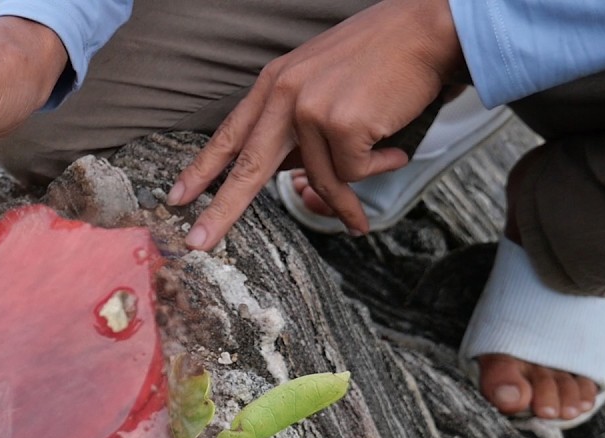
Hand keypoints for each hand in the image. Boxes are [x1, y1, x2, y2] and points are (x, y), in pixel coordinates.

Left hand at [167, 0, 464, 247]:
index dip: (202, 169)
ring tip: (372, 192)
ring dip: (347, 198)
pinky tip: (393, 147)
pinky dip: (378, 167)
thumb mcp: (322, 81)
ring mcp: (311, 109)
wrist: (427, 28)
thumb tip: (288, 174)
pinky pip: (353, 174)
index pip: (230, 133)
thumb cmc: (381, 57)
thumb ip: (297, 124)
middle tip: (197, 242)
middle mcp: (285, 95)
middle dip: (221, 210)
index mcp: (274, 83)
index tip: (177, 198)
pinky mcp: (342, 124)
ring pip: (318, 179)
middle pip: (246, 167)